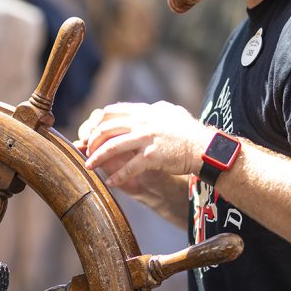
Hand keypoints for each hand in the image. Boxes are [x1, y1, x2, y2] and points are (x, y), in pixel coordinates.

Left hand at [75, 101, 214, 186]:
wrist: (205, 147)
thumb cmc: (190, 131)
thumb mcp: (171, 112)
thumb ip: (156, 110)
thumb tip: (150, 108)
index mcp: (144, 111)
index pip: (111, 112)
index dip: (96, 123)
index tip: (90, 133)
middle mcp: (143, 122)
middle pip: (106, 128)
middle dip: (92, 140)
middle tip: (86, 150)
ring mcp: (146, 138)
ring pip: (112, 146)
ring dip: (97, 157)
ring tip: (89, 166)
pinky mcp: (152, 156)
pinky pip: (128, 167)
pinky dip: (117, 176)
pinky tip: (111, 183)